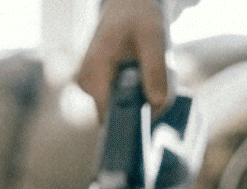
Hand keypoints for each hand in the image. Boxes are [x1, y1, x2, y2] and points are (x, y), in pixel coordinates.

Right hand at [77, 0, 172, 117]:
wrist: (126, 4)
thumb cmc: (138, 15)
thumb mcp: (153, 36)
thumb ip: (155, 69)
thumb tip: (157, 103)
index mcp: (93, 73)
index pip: (110, 116)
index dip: (134, 118)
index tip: (155, 110)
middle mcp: (87, 84)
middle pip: (117, 114)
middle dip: (142, 107)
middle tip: (159, 85)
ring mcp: (91, 86)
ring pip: (121, 108)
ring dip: (142, 99)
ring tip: (152, 73)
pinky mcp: (99, 86)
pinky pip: (121, 100)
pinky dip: (138, 93)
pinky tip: (145, 75)